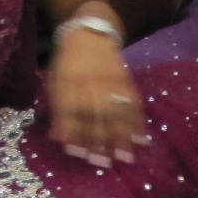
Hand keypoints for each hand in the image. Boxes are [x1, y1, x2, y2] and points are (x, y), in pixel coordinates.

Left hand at [49, 24, 147, 162]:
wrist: (90, 33)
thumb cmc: (68, 65)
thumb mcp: (55, 83)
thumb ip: (58, 111)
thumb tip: (58, 139)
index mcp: (69, 83)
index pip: (71, 111)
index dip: (74, 133)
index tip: (77, 155)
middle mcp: (91, 83)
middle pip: (97, 115)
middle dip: (100, 140)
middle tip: (103, 163)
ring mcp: (111, 82)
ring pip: (117, 112)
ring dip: (122, 137)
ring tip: (125, 158)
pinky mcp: (127, 81)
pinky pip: (135, 103)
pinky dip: (139, 122)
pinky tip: (142, 139)